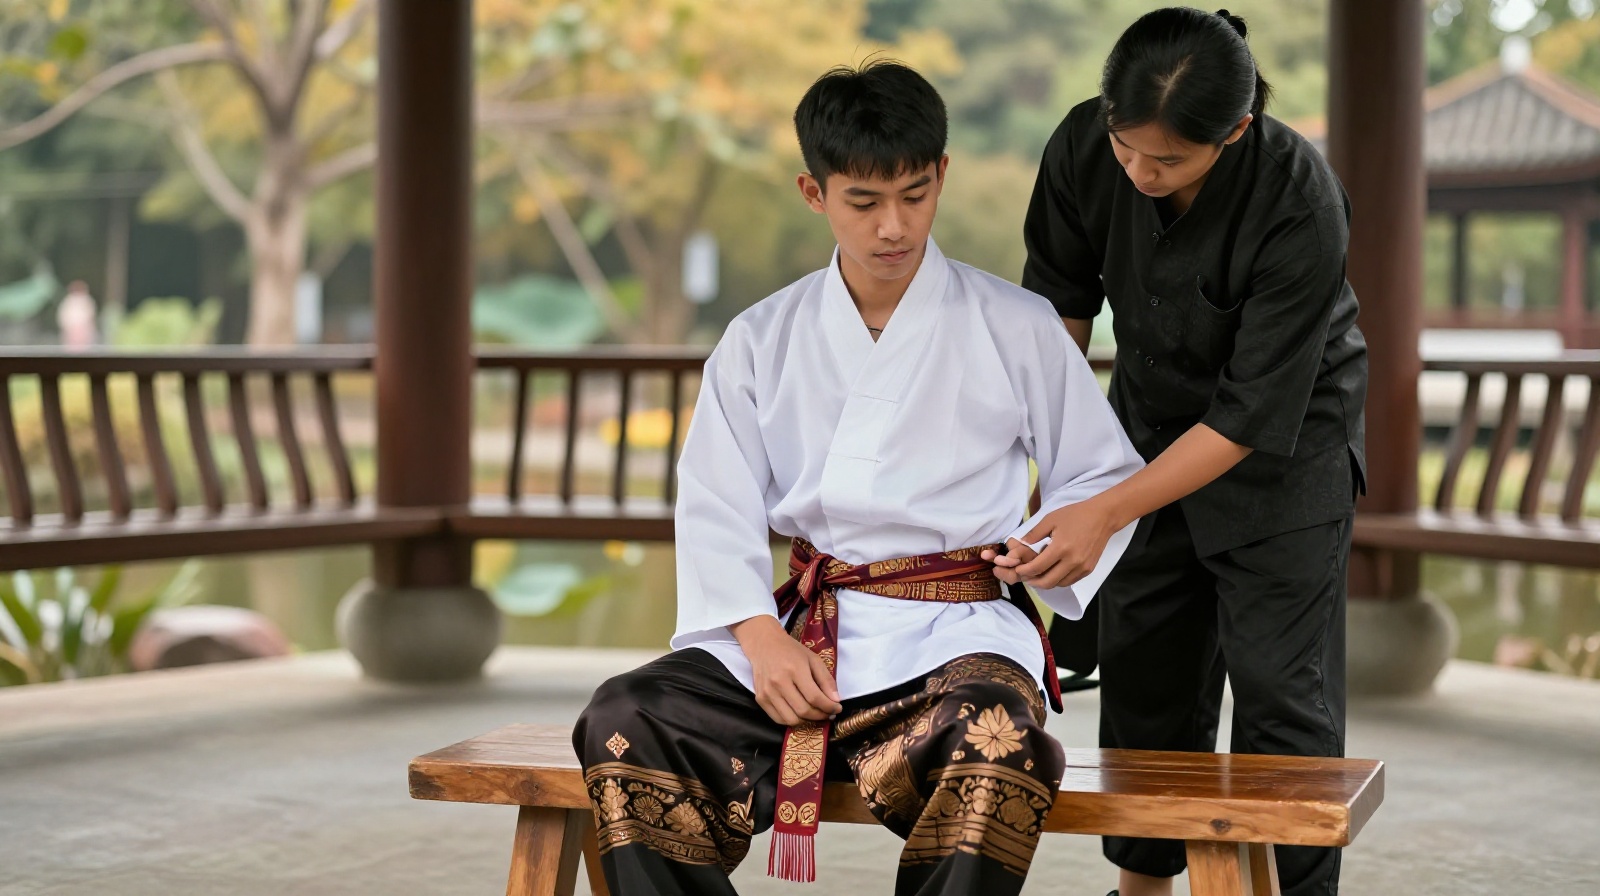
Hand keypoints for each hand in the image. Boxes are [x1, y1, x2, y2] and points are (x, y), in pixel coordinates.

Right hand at [730, 615, 842, 725]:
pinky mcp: (760, 699)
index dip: (829, 707)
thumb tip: (835, 701)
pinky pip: (778, 719)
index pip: (815, 698)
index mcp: (795, 669)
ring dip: (807, 721)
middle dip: (821, 716)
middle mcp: (779, 682)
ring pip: (791, 719)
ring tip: (815, 714)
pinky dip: (792, 720)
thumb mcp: (813, 659)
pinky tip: (799, 713)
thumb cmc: (791, 651)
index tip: (837, 708)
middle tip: (828, 713)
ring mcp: (767, 692)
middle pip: (804, 711)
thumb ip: (826, 680)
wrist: (764, 644)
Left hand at [984, 499, 1117, 589]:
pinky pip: (1070, 581)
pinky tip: (1052, 572)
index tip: (1017, 570)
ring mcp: (1082, 567)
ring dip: (1046, 582)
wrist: (1103, 517)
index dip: (1024, 572)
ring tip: (1037, 574)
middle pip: (1047, 582)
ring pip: (1059, 584)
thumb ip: (1033, 534)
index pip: (1037, 568)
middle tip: (1025, 576)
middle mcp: (1072, 561)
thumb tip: (1018, 544)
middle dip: (1032, 582)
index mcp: (1060, 548)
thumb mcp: (1050, 519)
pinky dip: (1059, 580)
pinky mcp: (1089, 569)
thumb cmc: (1075, 515)